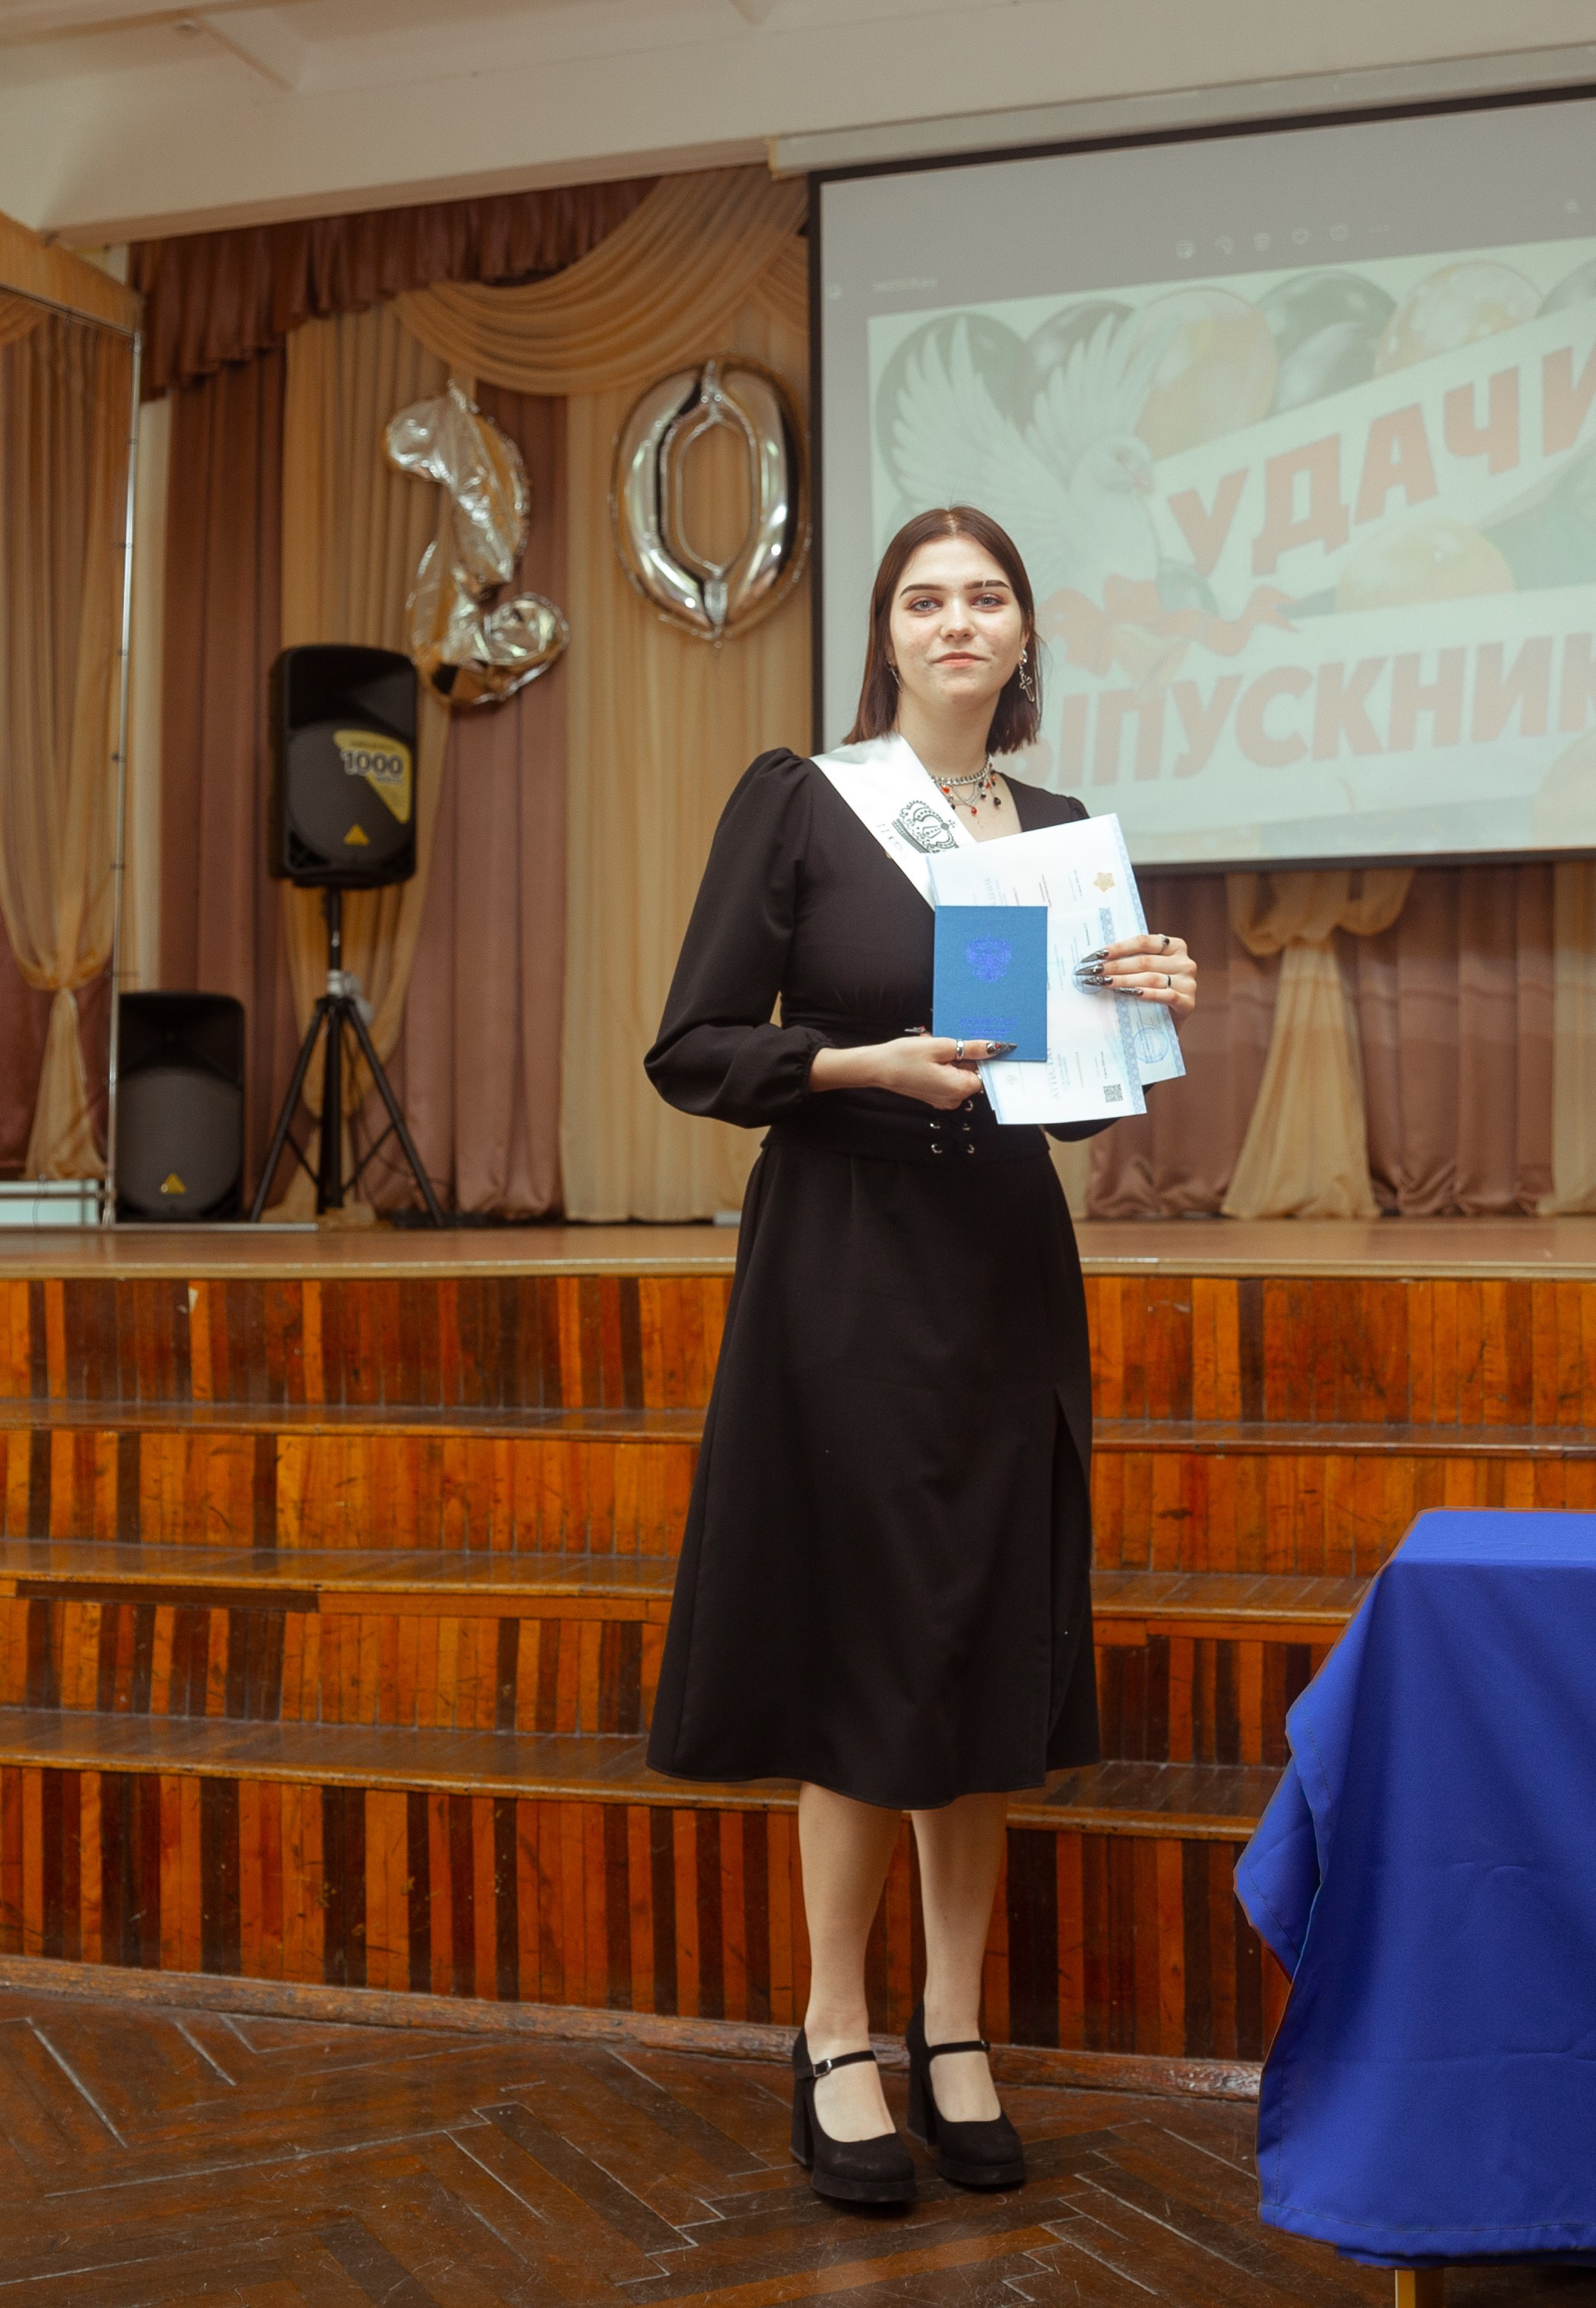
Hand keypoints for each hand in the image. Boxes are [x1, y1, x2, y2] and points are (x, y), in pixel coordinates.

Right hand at [809, 1035, 1012, 1109]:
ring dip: (951, 1059)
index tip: (973, 1042)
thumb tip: (995, 1048)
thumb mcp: (940, 1047)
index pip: (986, 1073)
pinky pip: (949, 1078)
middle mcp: (955, 1099)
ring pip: (960, 1074)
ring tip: (932, 1049)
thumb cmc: (904, 1057)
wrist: (876, 1068)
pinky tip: (929, 1057)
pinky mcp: (936, 1096)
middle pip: (973, 1074)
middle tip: (944, 1043)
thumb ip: (971, 1048)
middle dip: (963, 1055)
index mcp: (959, 1088)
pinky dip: (943, 1066)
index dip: (982, 1056)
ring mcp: (945, 1100)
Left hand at [1078, 933, 1195, 1021]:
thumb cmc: (1153, 992)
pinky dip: (1145, 994)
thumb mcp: (1147, 971)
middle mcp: (1185, 962)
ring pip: (1151, 978)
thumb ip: (1133, 960)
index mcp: (1175, 946)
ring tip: (1103, 983)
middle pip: (1144, 961)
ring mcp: (1189, 983)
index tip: (1097, 955)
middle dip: (1115, 966)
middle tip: (1093, 972)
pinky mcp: (1188, 1003)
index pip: (1143, 942)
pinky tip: (1128, 994)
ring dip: (1123, 980)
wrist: (1168, 1024)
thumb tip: (1099, 957)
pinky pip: (1164, 996)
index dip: (1118, 948)